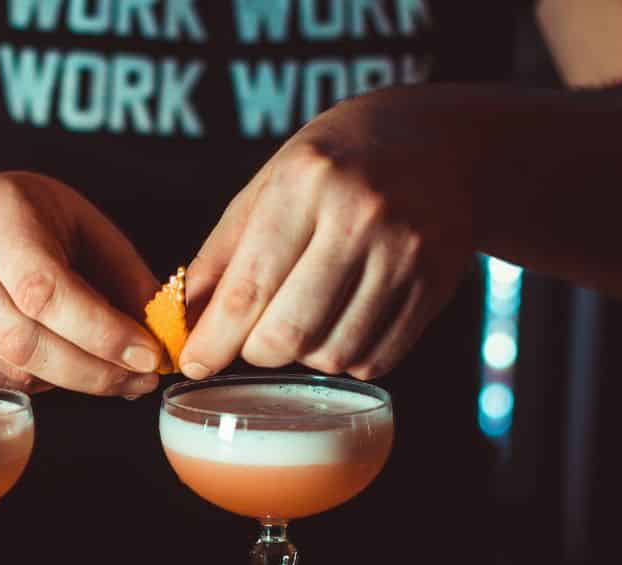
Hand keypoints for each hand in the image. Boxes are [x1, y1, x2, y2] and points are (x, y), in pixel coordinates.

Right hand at [0, 171, 163, 395]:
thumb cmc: (33, 220)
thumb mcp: (84, 226)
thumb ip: (126, 277)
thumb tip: (164, 338)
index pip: (45, 289)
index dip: (100, 332)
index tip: (147, 357)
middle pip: (22, 339)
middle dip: (90, 371)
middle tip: (137, 382)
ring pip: (8, 366)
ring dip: (69, 382)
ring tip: (107, 372)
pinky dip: (36, 381)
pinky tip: (59, 364)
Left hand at [181, 95, 475, 381]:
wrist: (440, 144)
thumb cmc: (338, 163)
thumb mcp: (270, 185)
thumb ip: (222, 255)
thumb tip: (181, 323)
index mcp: (306, 181)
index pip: (250, 286)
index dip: (215, 339)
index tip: (194, 364)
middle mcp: (360, 216)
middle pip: (290, 333)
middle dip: (258, 351)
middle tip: (255, 337)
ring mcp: (404, 253)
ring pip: (333, 354)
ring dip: (305, 355)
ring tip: (306, 317)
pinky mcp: (435, 285)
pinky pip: (377, 358)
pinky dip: (348, 357)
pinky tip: (343, 322)